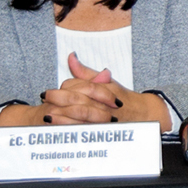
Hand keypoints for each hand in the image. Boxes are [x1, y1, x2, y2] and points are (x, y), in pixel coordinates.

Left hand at [0, 52, 170, 129]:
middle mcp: (105, 103)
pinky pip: (84, 130)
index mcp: (104, 89)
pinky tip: (58, 129)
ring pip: (80, 115)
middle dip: (59, 98)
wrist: (142, 115)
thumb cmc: (121, 98)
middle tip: (44, 97)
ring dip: (61, 116)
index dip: (65, 87)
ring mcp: (104, 118)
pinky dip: (70, 129)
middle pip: (79, 98)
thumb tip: (70, 57)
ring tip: (46, 115)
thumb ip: (85, 72)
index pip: (82, 85)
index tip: (52, 90)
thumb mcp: (106, 82)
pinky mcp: (103, 131)